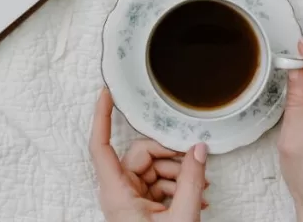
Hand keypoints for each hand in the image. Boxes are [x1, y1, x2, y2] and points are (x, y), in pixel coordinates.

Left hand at [90, 89, 209, 220]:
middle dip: (169, 156)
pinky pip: (155, 184)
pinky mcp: (138, 206)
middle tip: (194, 162)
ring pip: (151, 168)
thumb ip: (191, 182)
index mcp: (116, 192)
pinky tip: (195, 197)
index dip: (102, 116)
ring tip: (200, 189)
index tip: (106, 92)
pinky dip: (175, 187)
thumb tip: (199, 150)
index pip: (101, 145)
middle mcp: (117, 193)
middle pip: (140, 155)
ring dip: (177, 175)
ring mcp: (127, 199)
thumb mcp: (181, 217)